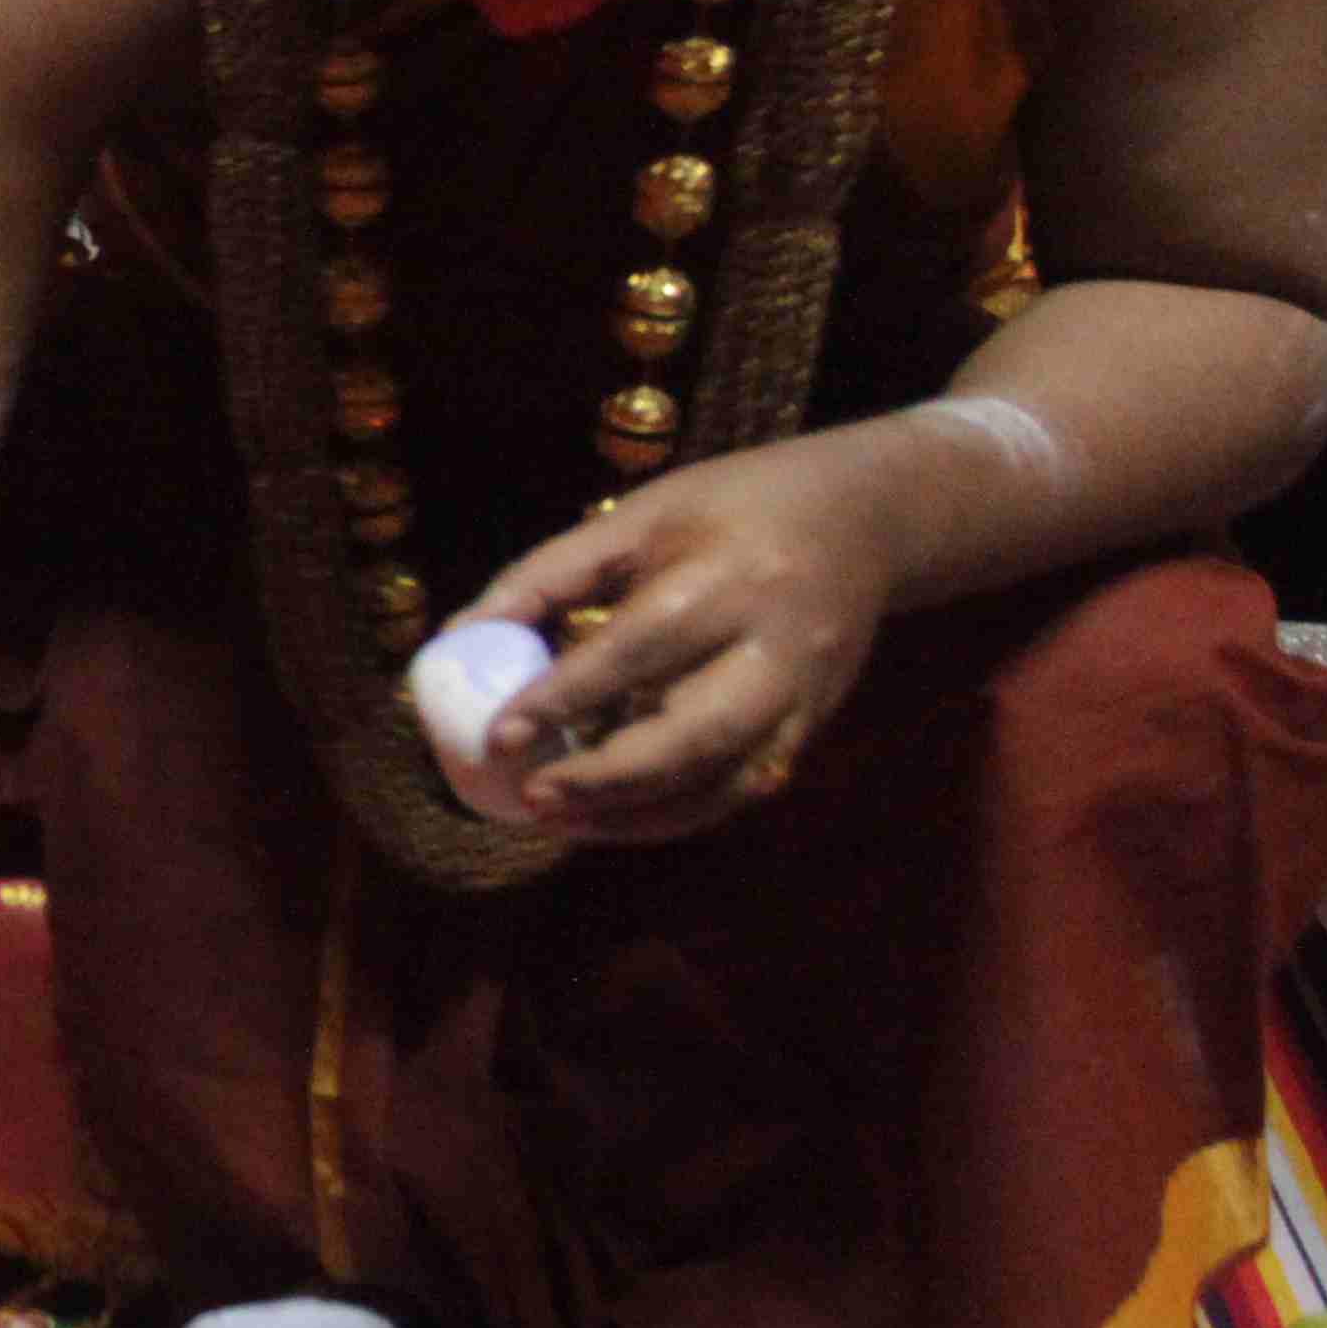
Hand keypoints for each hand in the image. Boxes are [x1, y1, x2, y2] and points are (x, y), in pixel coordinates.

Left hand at [462, 434, 899, 841]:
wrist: (867, 519)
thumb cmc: (735, 506)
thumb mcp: (640, 517)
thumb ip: (549, 574)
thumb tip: (459, 635)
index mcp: (733, 578)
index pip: (640, 648)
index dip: (566, 695)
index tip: (499, 733)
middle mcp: (777, 648)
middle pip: (695, 734)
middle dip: (608, 776)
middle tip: (532, 796)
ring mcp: (804, 699)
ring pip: (724, 782)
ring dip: (638, 815)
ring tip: (559, 821)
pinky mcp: (810, 729)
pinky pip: (741, 790)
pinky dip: (674, 815)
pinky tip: (612, 818)